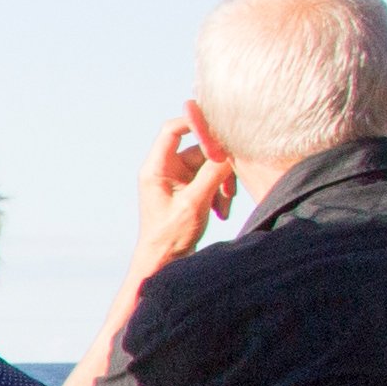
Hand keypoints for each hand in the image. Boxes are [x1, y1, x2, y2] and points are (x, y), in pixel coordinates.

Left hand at [135, 114, 236, 270]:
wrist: (164, 263)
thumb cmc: (170, 236)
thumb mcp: (195, 202)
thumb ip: (213, 172)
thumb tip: (230, 149)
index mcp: (156, 168)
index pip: (173, 130)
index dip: (196, 122)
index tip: (220, 128)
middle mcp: (165, 169)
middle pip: (200, 149)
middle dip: (220, 165)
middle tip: (230, 187)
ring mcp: (177, 179)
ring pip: (210, 165)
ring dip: (223, 182)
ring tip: (224, 205)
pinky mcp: (188, 189)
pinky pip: (211, 178)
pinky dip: (220, 191)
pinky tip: (221, 211)